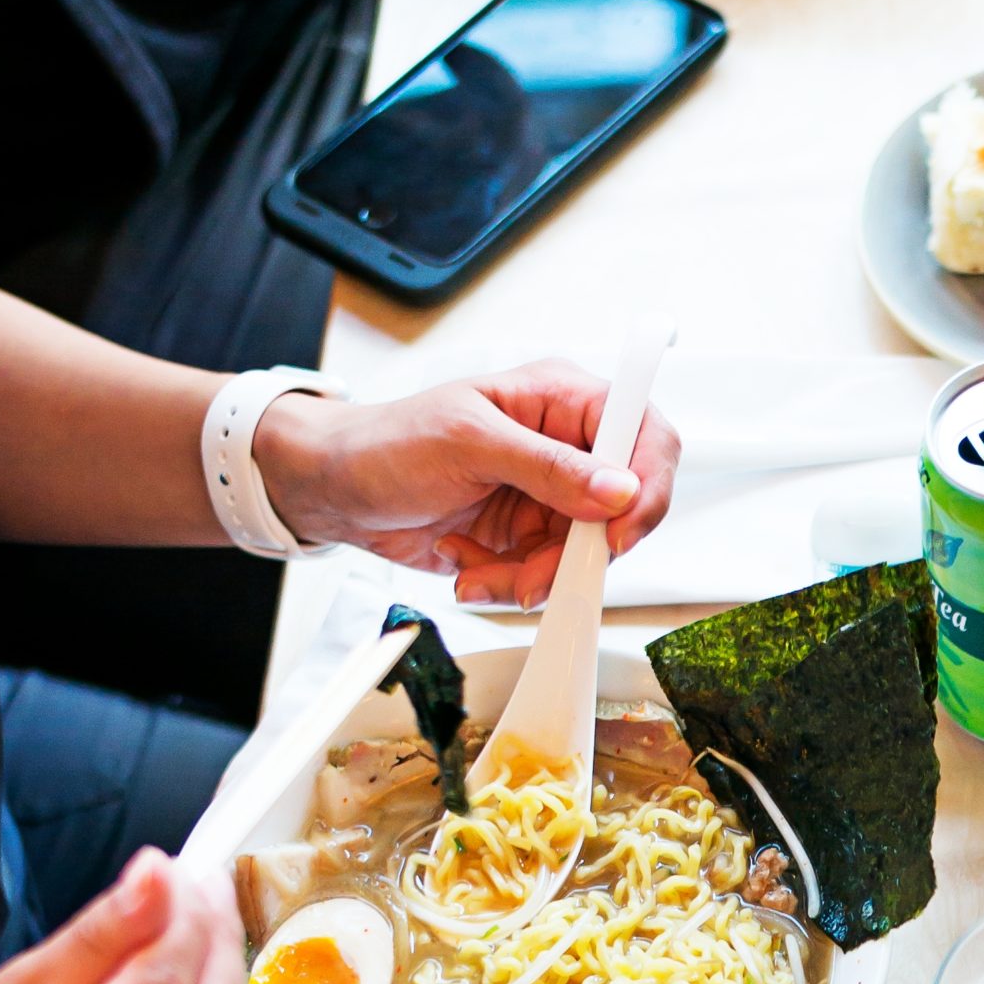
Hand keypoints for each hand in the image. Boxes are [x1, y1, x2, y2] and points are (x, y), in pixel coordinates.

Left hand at [253, 364, 679, 605]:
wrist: (338, 493)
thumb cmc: (388, 443)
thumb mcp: (468, 443)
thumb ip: (548, 467)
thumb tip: (618, 489)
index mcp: (561, 399)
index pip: (643, 434)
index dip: (645, 485)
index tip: (617, 531)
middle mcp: (566, 446)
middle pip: (624, 509)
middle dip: (580, 551)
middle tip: (538, 573)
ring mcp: (550, 496)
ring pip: (585, 555)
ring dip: (534, 576)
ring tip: (480, 571)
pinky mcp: (529, 537)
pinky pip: (548, 576)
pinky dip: (510, 585)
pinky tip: (469, 568)